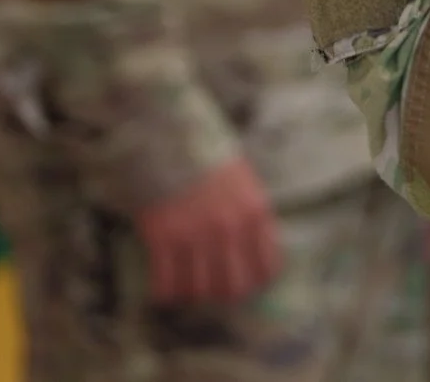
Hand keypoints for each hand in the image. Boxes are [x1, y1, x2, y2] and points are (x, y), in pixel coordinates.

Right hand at [134, 156, 280, 304]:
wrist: (167, 135)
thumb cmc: (205, 154)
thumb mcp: (242, 180)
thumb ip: (250, 215)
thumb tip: (251, 252)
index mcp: (255, 211)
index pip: (267, 267)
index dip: (256, 282)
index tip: (245, 285)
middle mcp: (229, 228)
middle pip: (234, 287)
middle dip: (223, 294)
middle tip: (212, 291)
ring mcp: (196, 235)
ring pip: (200, 290)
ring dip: (192, 293)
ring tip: (185, 287)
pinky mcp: (163, 238)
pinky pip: (166, 284)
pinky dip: (164, 292)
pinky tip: (162, 288)